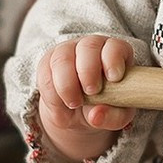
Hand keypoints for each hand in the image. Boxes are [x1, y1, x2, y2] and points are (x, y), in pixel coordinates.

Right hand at [36, 36, 136, 161]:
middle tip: (91, 92)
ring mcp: (68, 52)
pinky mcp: (48, 63)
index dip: (113, 58)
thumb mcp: (117, 116)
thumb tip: (95, 116)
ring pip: (62, 58)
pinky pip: (45, 74)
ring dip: (67, 84)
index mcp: (116, 53)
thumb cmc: (107, 106)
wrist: (80, 112)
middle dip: (88, 70)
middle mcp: (91, 47)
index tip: (114, 78)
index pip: (115, 46)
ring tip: (74, 103)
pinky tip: (61, 106)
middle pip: (88, 47)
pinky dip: (52, 94)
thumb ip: (113, 117)